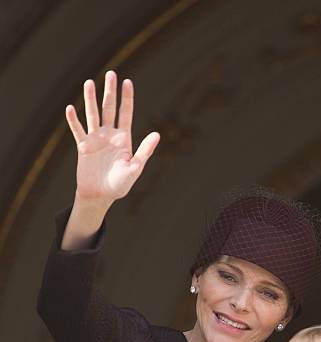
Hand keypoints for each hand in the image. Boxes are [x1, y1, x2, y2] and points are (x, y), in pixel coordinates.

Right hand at [66, 70, 159, 206]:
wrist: (101, 196)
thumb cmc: (120, 185)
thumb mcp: (135, 168)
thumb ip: (144, 151)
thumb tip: (157, 134)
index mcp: (124, 139)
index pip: (125, 113)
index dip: (127, 98)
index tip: (127, 82)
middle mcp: (109, 135)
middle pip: (109, 108)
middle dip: (110, 92)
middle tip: (110, 74)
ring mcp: (96, 139)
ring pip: (93, 114)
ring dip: (90, 99)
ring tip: (89, 82)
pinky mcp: (83, 147)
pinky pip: (78, 130)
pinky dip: (74, 120)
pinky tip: (70, 108)